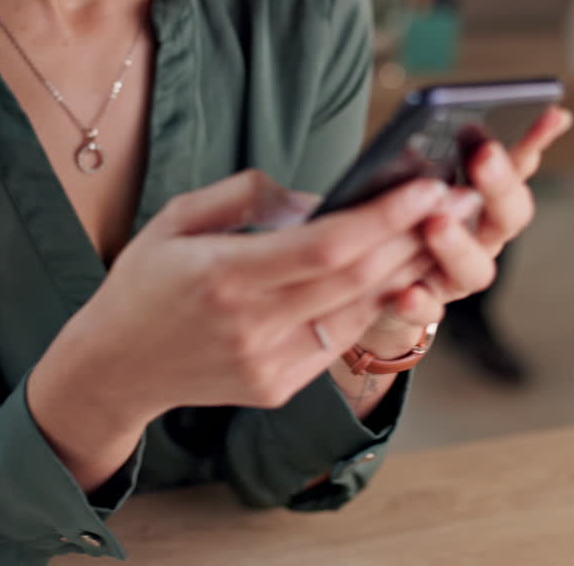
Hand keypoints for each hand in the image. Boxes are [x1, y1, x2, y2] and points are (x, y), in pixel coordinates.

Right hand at [32, 169, 447, 428]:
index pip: (325, 246)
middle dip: (414, 237)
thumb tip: (319, 198)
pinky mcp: (279, 386)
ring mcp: (269, 363)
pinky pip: (341, 338)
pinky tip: (399, 271)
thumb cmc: (143, 284)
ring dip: (408, 270)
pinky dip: (373, 302)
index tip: (426, 187)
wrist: (114, 368)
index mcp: (223, 277)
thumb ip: (247, 197)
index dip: (383, 217)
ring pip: (359, 310)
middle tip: (458, 201)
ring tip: (442, 231)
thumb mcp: (176, 218)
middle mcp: (252, 326)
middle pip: (356, 278)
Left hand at [373, 107, 573, 333]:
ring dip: (458, 246)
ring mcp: (455, 276)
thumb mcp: (410, 176)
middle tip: (485, 155)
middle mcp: (482, 239)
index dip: (537, 141)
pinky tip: (406, 293)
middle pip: (509, 217)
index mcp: (485, 199)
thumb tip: (433, 118)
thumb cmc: (398, 216)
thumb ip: (429, 152)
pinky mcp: (423, 307)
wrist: (369, 285)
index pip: (520, 165)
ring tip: (436, 224)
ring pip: (475, 270)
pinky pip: (428, 310)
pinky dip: (420, 303)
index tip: (550, 113)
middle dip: (500, 186)